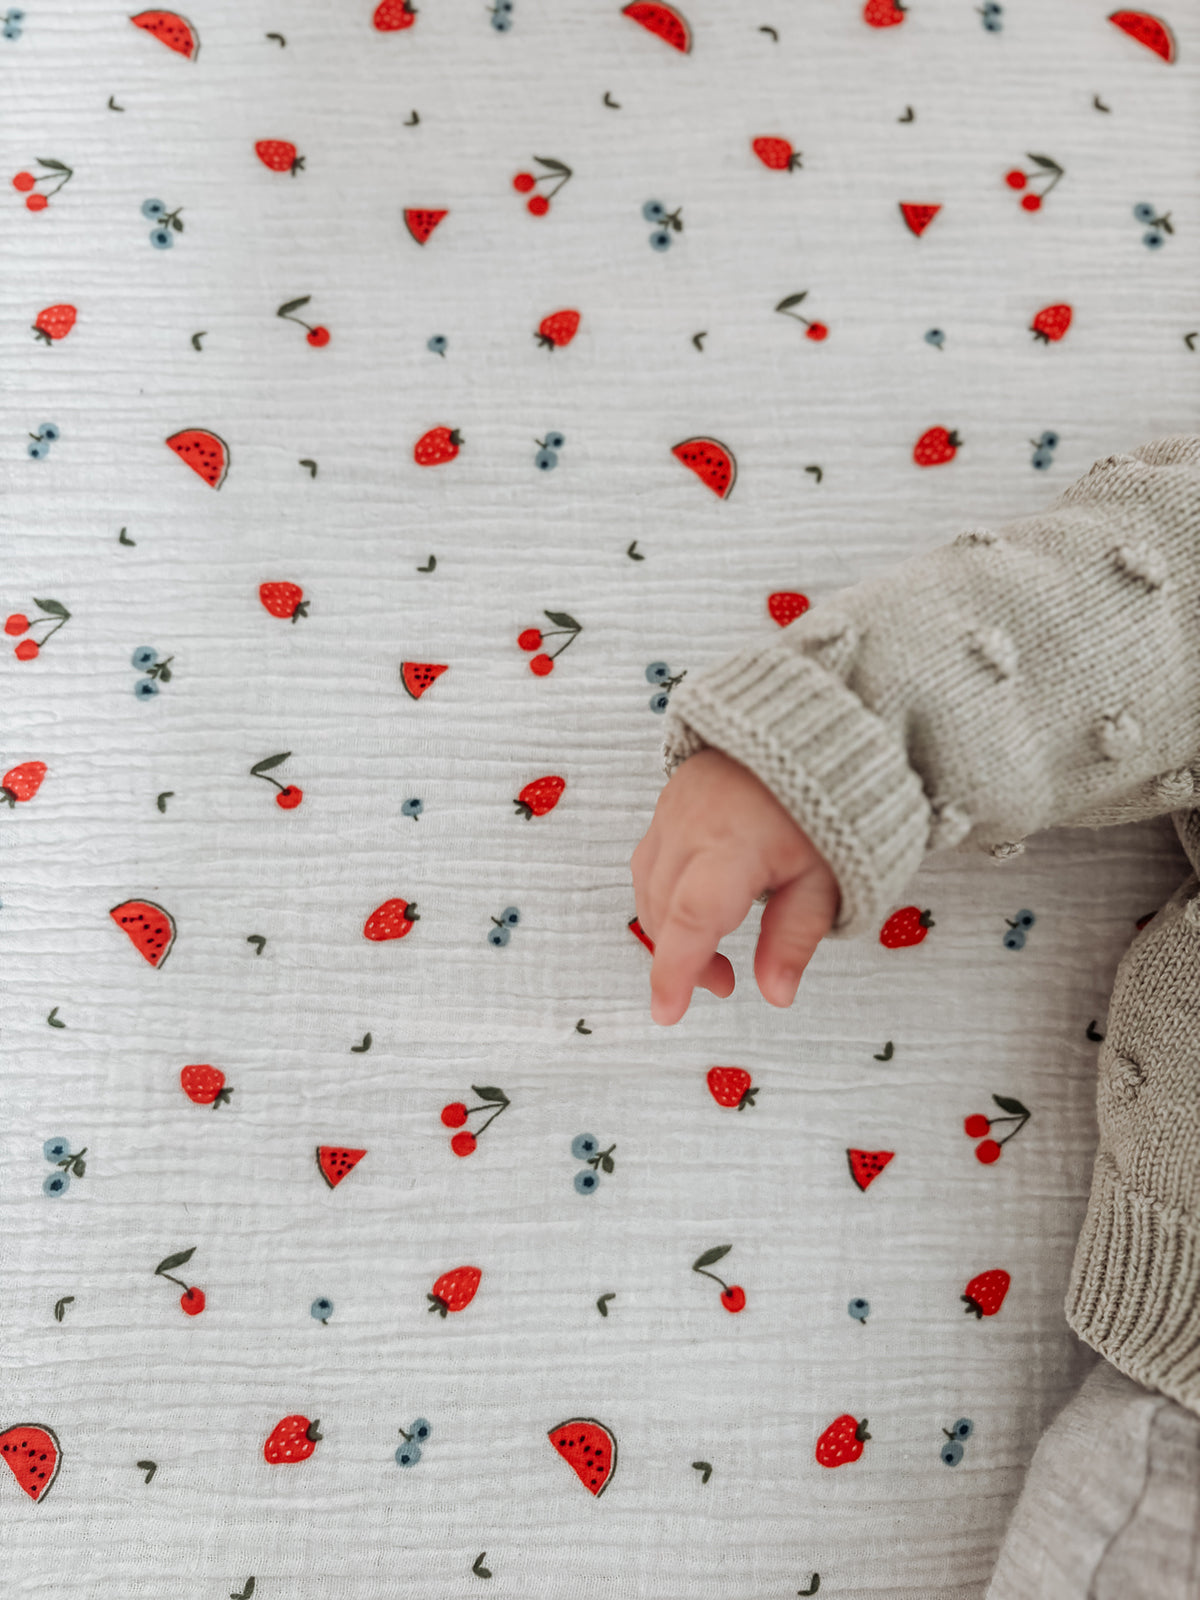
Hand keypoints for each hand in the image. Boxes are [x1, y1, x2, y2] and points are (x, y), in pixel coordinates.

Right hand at [630, 747, 839, 1024]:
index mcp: (734, 844)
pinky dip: (664, 893)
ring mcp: (673, 809)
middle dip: (681, 959)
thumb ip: (795, 936)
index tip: (667, 1013)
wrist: (808, 720)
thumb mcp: (827, 875)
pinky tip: (695, 905)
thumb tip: (775, 995)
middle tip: (724, 985)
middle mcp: (691, 826)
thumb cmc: (827, 799)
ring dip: (669, 929)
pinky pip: (652, 858)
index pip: (692, 919)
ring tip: (714, 955)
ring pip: (649, 885)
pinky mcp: (669, 799)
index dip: (675, 971)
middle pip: (664, 909)